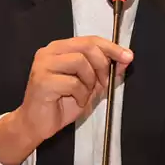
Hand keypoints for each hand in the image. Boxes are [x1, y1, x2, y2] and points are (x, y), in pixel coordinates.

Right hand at [0, 36, 133, 164]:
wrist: (36, 124)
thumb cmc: (61, 103)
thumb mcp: (89, 86)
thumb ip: (104, 71)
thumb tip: (125, 60)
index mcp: (60, 48)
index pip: (90, 40)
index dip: (111, 47)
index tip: (128, 57)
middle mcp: (49, 52)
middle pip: (87, 47)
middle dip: (102, 65)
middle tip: (104, 83)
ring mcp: (43, 65)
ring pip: (80, 62)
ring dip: (90, 82)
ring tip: (84, 94)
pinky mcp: (42, 81)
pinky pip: (73, 82)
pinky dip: (81, 94)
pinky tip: (76, 101)